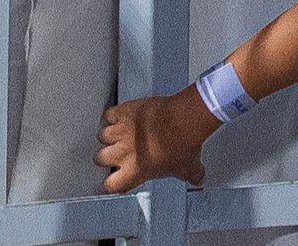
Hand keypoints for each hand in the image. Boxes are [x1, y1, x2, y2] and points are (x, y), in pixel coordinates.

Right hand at [97, 88, 215, 191]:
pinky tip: (121, 116)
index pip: (110, 185)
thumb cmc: (182, 143)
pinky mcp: (123, 112)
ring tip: (119, 133)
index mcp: (133, 172)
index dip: (114, 182)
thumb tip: (198, 178)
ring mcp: (120, 131)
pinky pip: (109, 114)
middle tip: (117, 152)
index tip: (117, 179)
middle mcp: (122, 153)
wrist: (183, 120)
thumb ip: (190, 175)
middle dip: (107, 156)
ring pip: (102, 136)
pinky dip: (114, 115)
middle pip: (99, 158)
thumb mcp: (188, 167)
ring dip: (110, 135)